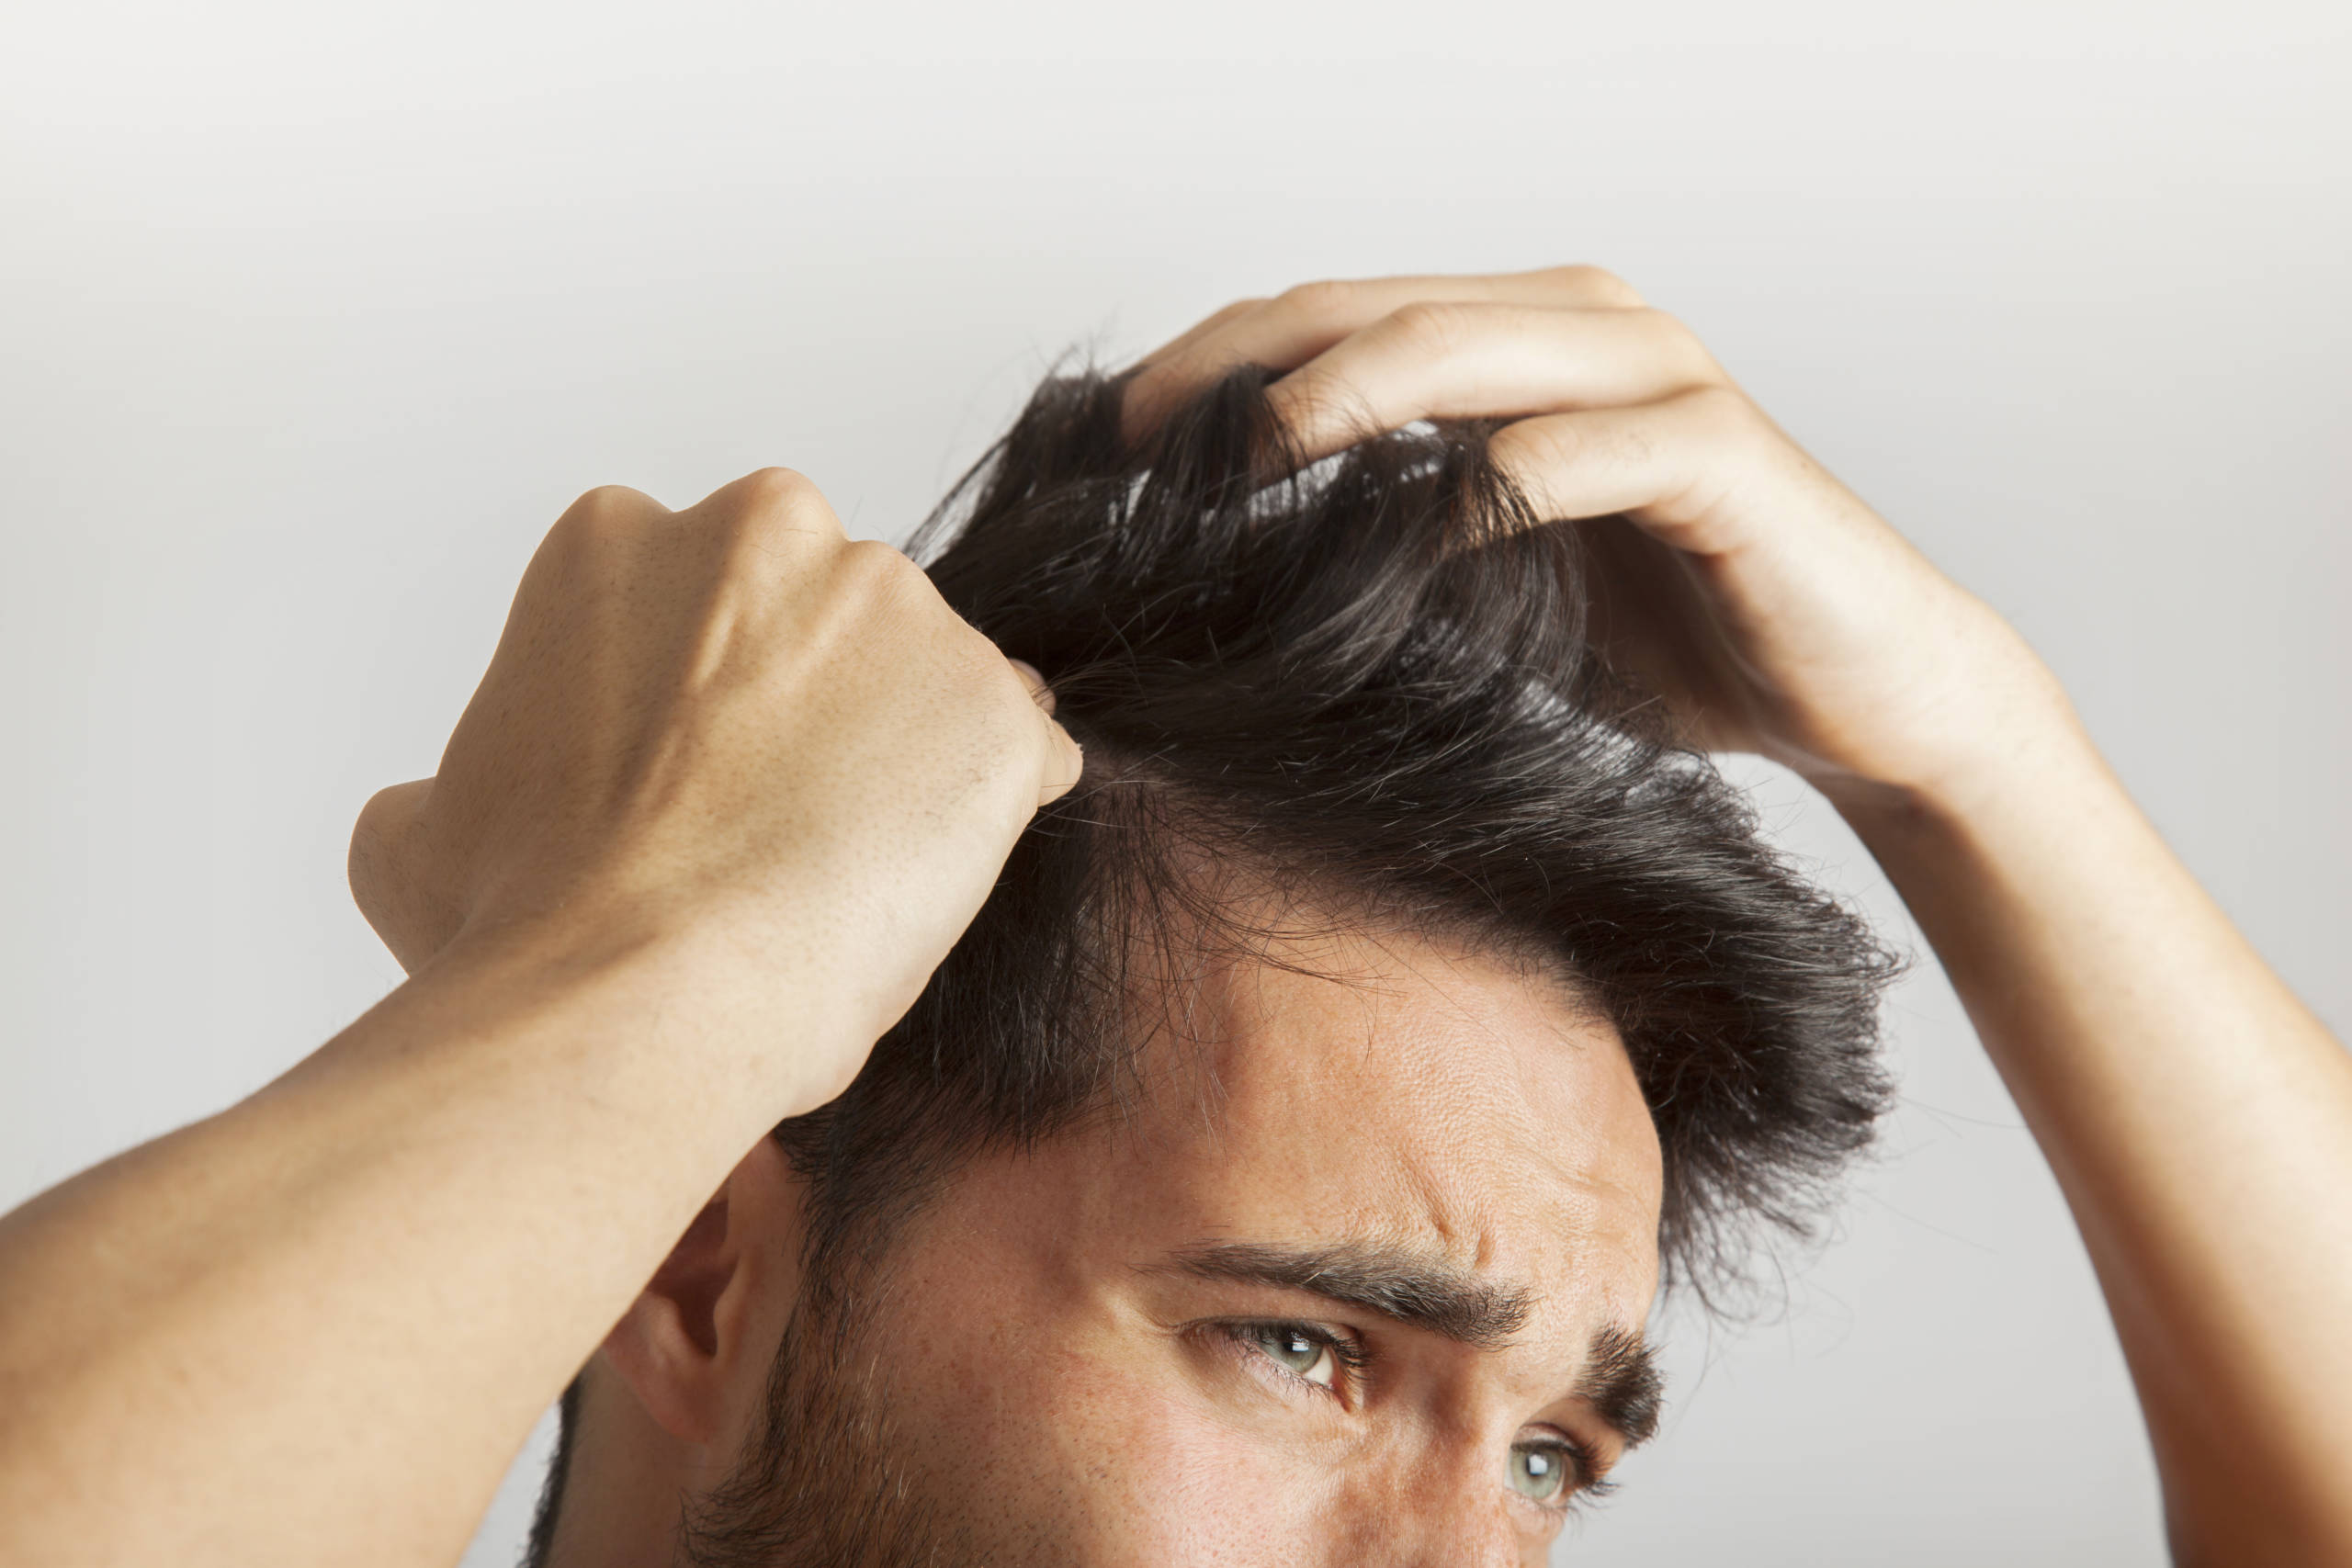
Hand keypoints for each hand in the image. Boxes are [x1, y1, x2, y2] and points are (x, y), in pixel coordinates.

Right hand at [348, 468, 1081, 1102]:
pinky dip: (988, 814)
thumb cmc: (526, 920)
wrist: (637, 990)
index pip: (696, 599)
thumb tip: (442, 804)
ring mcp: (895, 612)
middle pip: (821, 617)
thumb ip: (455, 778)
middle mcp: (768, 532)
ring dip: (900, 760)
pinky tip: (921, 887)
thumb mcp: (419, 834)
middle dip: (810, 706)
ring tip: (840, 877)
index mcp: (619, 540)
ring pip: (923, 681)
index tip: (686, 781)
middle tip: (768, 826)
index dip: (698, 704)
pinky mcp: (993, 704)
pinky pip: (1019, 755)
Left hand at [1125, 267, 2069, 807]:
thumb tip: (1236, 566)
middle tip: (1138, 439)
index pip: (1337, 317)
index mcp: (1525, 342)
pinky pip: (1584, 453)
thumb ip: (1395, 543)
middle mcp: (1587, 327)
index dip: (1217, 362)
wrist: (1863, 695)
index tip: (1110, 438)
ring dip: (1344, 396)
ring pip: (1469, 347)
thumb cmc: (1677, 641)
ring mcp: (1660, 378)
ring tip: (1242, 459)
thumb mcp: (1498, 588)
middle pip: (1376, 309)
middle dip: (1242, 364)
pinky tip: (1408, 539)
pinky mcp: (1722, 455)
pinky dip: (1490, 488)